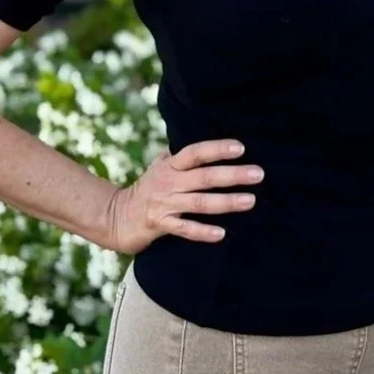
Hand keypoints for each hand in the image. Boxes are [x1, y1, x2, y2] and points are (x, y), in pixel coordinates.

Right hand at [105, 139, 262, 253]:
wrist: (115, 217)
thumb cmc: (147, 189)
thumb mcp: (160, 166)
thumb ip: (180, 156)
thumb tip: (203, 139)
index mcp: (170, 165)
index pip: (195, 152)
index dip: (217, 148)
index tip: (240, 147)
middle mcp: (168, 181)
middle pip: (204, 176)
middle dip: (232, 175)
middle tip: (258, 173)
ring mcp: (164, 204)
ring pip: (199, 202)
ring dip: (226, 202)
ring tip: (250, 200)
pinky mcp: (159, 225)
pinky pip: (185, 229)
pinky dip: (203, 232)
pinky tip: (221, 234)